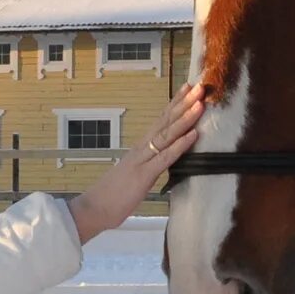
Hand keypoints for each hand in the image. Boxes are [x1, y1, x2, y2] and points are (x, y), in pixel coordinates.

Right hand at [71, 84, 209, 242]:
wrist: (94, 208)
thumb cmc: (114, 195)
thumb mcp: (136, 175)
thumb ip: (148, 164)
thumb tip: (161, 158)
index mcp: (140, 148)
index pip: (161, 121)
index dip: (175, 104)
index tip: (188, 88)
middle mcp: (142, 148)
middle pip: (165, 121)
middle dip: (184, 103)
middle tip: (200, 85)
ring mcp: (142, 160)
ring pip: (167, 134)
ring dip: (185, 118)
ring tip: (200, 102)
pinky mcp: (144, 175)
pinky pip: (165, 157)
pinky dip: (180, 145)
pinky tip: (193, 134)